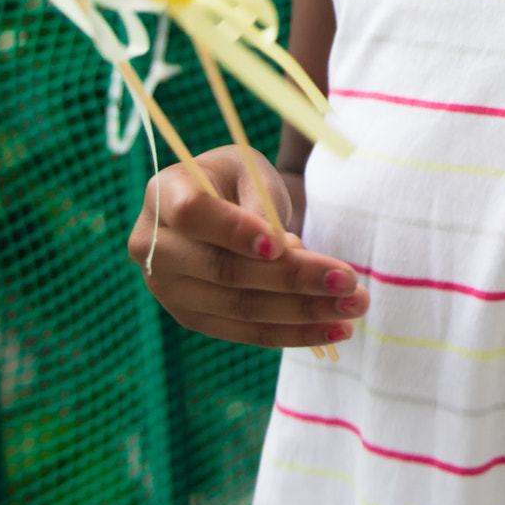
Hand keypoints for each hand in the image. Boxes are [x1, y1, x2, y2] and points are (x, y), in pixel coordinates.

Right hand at [126, 145, 368, 351]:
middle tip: (350, 281)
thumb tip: (287, 256)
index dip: (235, 230)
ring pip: (240, 308)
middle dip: (294, 279)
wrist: (217, 201)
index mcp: (162, 193)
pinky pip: (245, 332)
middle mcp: (152, 246)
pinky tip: (334, 330)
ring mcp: (168, 290)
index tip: (283, 244)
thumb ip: (260, 206)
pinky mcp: (192, 318)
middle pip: (224, 271)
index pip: (192, 213)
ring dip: (303, 313)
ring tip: (353, 308)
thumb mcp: (249, 171)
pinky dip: (293, 333)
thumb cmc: (235, 178)